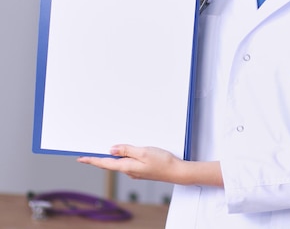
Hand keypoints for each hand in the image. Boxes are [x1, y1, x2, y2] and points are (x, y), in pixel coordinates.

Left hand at [77, 145, 223, 186]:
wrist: (177, 172)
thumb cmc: (163, 162)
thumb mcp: (143, 152)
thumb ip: (127, 150)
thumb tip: (112, 149)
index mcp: (127, 166)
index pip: (104, 163)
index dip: (91, 160)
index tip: (80, 158)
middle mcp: (129, 171)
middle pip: (110, 164)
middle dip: (99, 158)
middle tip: (88, 153)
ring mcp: (136, 171)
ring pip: (120, 163)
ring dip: (113, 157)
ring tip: (106, 149)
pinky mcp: (142, 170)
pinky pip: (128, 163)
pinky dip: (124, 157)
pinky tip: (126, 153)